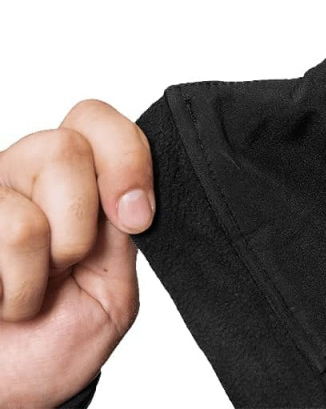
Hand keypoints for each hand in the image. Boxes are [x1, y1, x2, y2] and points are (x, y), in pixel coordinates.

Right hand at [0, 99, 153, 407]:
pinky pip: (6, 233)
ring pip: (28, 204)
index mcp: (77, 175)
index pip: (94, 119)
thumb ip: (121, 229)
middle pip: (65, 147)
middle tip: (69, 262)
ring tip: (32, 288)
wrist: (11, 386)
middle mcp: (26, 171)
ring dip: (41, 266)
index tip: (138, 217)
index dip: (124, 157)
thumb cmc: (59, 334)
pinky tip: (5, 294)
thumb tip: (132, 193)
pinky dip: (15, 285)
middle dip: (80, 223)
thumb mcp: (113, 285)